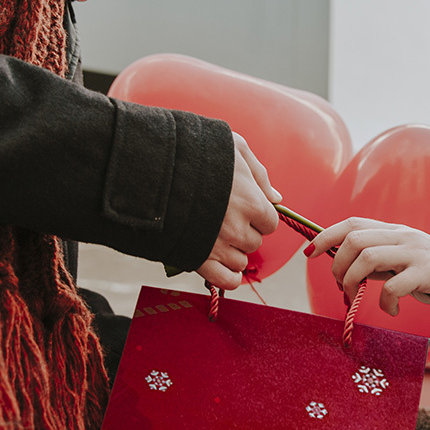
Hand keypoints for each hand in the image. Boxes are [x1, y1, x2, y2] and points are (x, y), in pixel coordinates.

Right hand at [196, 133, 280, 289]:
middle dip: (243, 231)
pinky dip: (229, 276)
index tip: (243, 207)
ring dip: (233, 251)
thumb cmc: (194, 153)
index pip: (270, 223)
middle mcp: (238, 228)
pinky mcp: (199, 260)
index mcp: (251, 202)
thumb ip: (259, 174)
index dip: (258, 215)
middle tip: (223, 216)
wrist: (153, 169)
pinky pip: (227, 281)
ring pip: (240, 261)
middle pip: (254, 242)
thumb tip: (277, 198)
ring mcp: (218, 247)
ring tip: (214, 234)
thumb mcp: (234, 148)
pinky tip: (222, 264)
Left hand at [306, 217, 429, 315]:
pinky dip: (384, 302)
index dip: (326, 235)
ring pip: (368, 258)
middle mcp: (403, 236)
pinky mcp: (427, 273)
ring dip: (353, 282)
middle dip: (337, 265)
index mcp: (394, 231)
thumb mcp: (402, 261)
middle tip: (341, 287)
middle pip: (354, 240)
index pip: (352, 223)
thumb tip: (344, 266)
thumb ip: (376, 261)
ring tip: (357, 299)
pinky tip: (392, 310)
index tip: (309, 252)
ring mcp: (415, 253)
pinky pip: (393, 286)